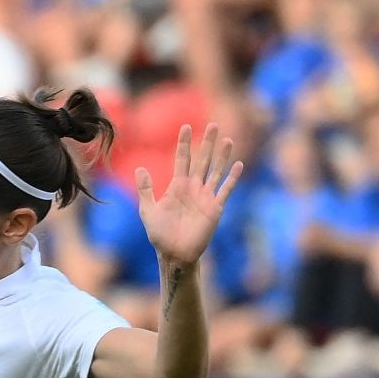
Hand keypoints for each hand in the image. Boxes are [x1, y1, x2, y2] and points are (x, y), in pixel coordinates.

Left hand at [135, 123, 243, 267]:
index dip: (184, 144)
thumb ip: (146, 190)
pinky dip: (232, 178)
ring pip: (216, 171)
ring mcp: (205, 197)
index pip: (182, 159)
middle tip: (213, 124)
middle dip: (207, 143)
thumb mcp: (148, 210)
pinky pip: (225, 190)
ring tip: (227, 140)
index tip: (186, 127)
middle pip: (202, 160)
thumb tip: (139, 168)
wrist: (174, 253)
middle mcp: (193, 188)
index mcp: (177, 186)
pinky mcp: (215, 208)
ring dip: (222, 156)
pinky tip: (238, 164)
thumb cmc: (160, 234)